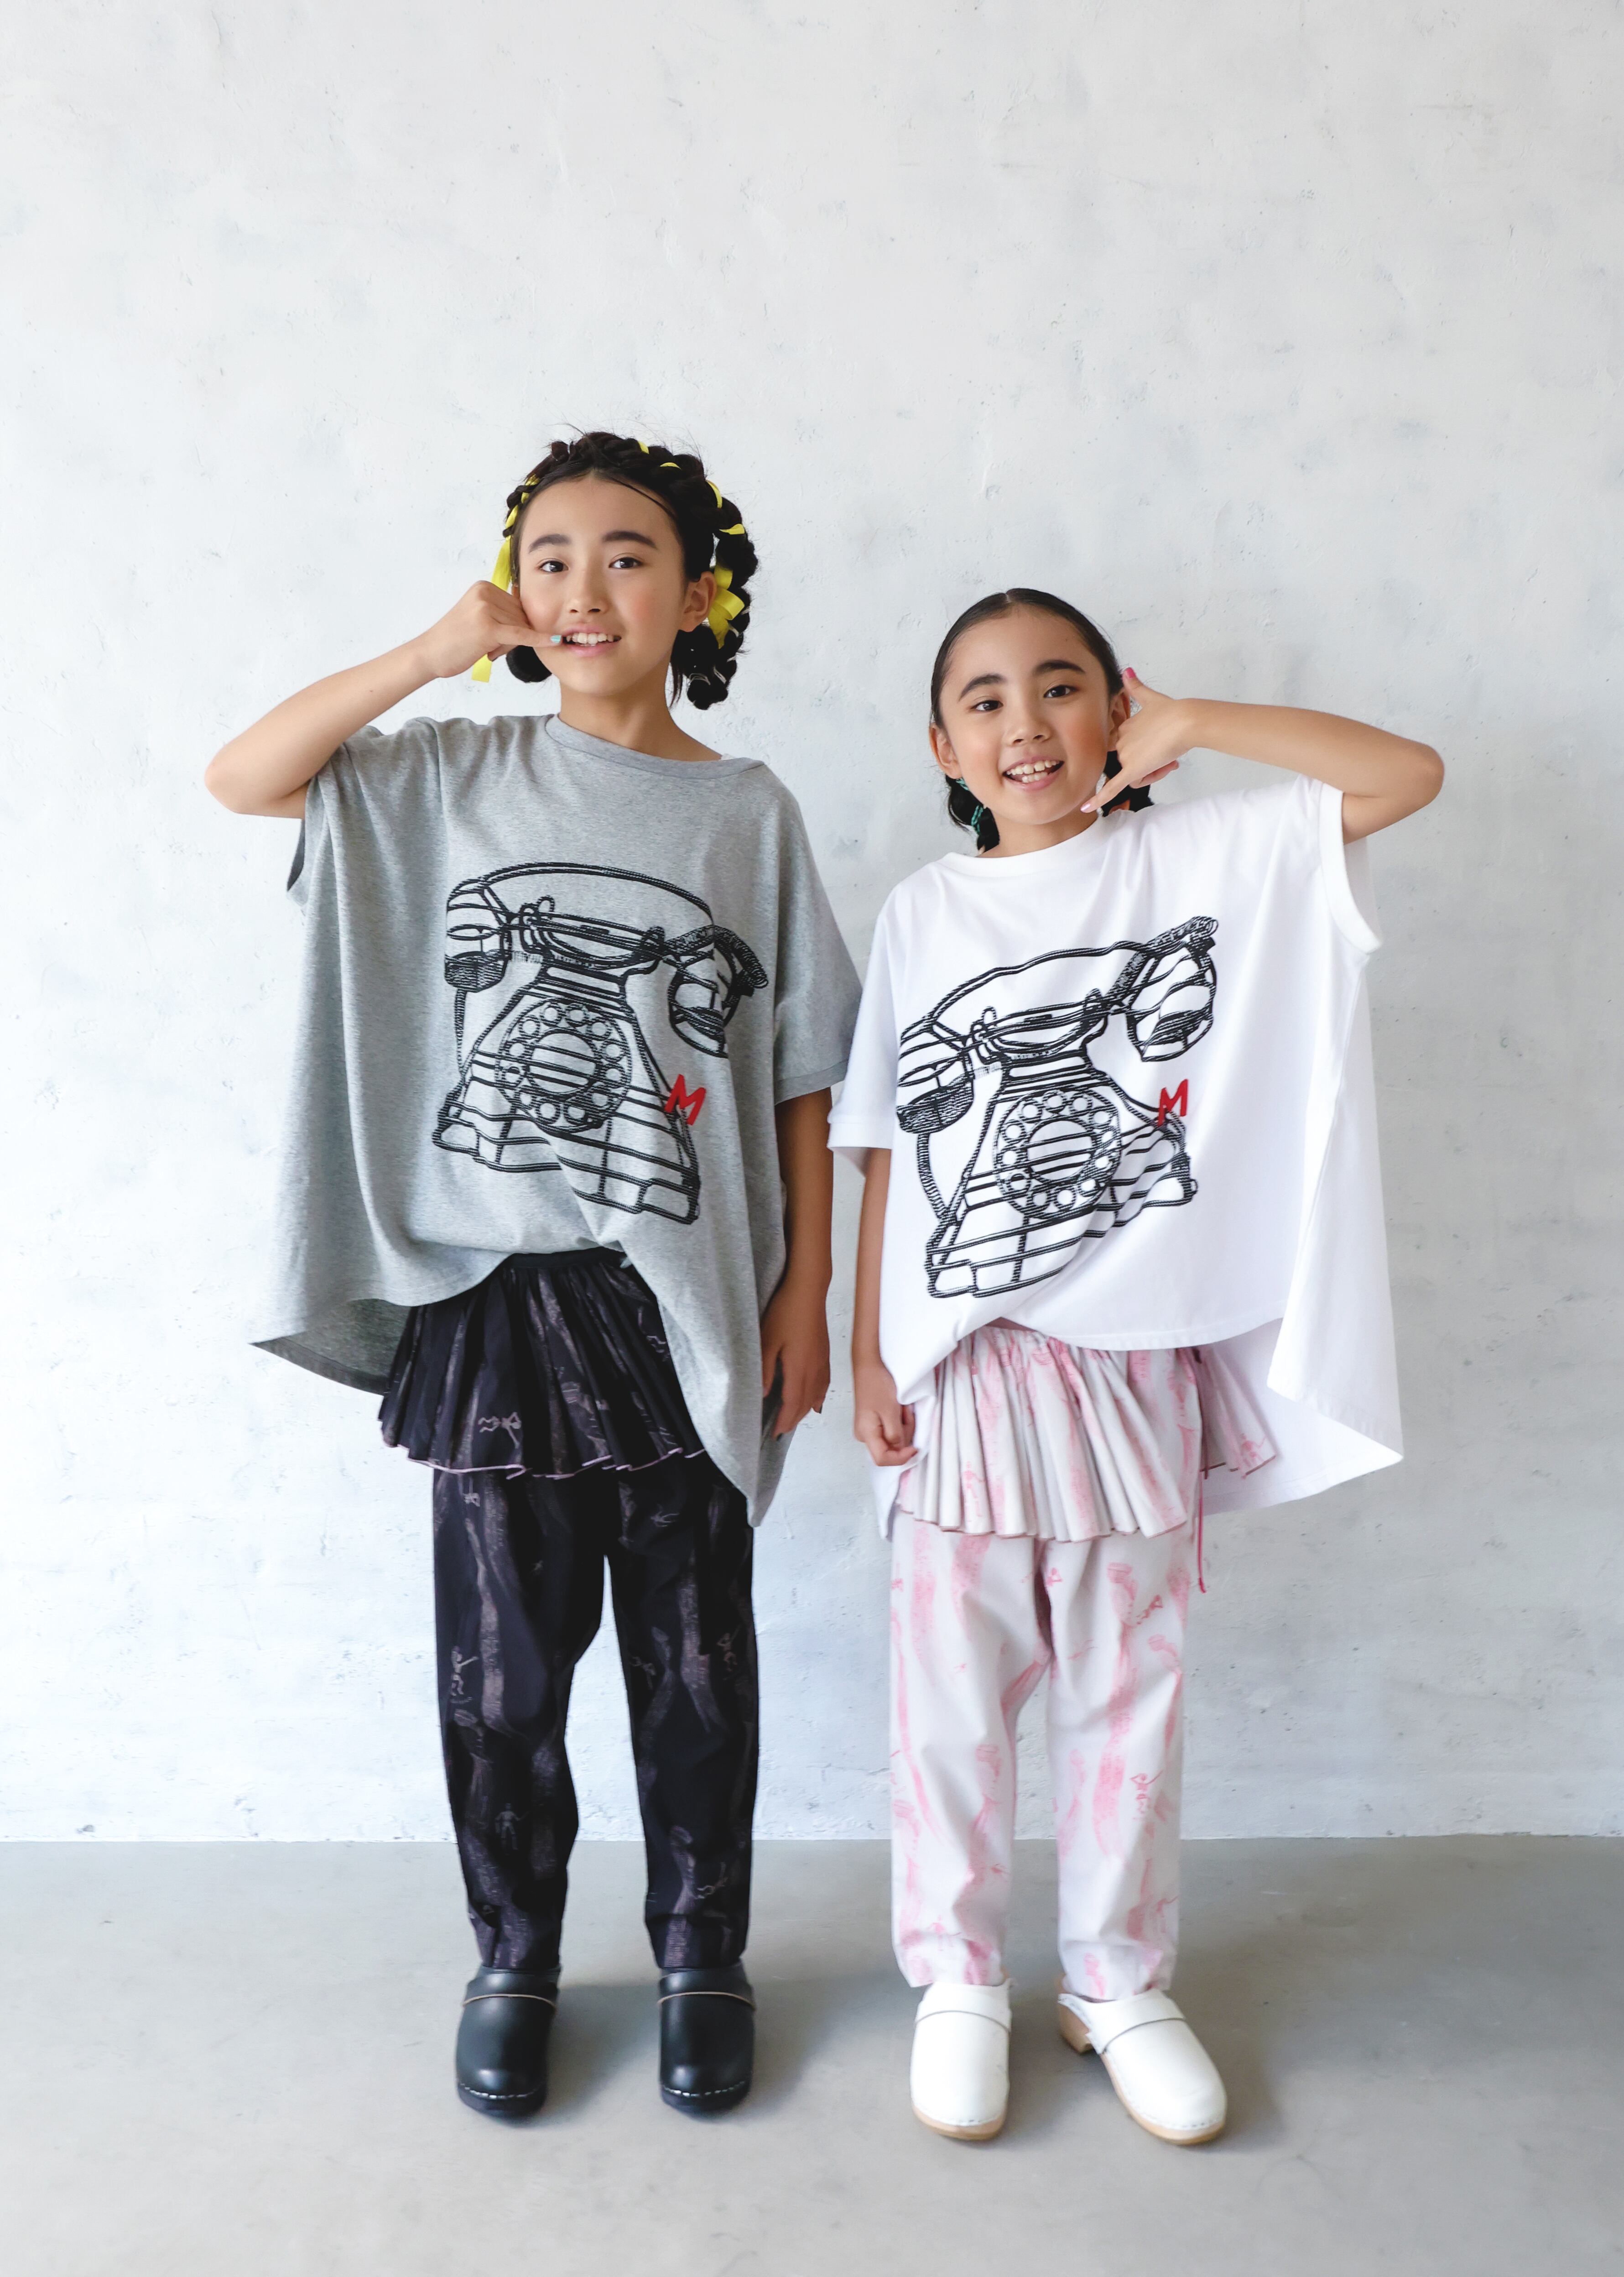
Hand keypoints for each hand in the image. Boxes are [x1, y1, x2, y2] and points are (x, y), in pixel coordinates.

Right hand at [414, 583, 559, 679]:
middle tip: (488, 647)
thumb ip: (503, 613)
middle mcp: (485, 592)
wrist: (430, 653)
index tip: (495, 638)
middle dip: (512, 637)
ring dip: (508, 646)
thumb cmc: (455, 640)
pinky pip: (521, 635)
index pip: (517, 605)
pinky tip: (554, 642)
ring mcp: (486, 608)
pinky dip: (538, 640)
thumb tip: (537, 620)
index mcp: (484, 586)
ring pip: (520, 627)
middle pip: (521, 615)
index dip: (513, 625)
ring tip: (485, 649)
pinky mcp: (488, 627)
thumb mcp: (479, 617)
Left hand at [760, 1275, 830, 1436]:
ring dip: (805, 1410)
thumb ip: (766, 1369)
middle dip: (793, 1419)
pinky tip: (816, 1402)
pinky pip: (824, 1383)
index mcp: (799, 1367)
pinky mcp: (824, 1353)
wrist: (808, 1290)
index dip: (784, 1420)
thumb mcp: (767, 1340)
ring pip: (816, 1394)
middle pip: (806, 1402)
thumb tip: (764, 1393)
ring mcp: (822, 1361)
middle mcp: (814, 1368)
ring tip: (794, 1419)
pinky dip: (819, 1396)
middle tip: (781, 1431)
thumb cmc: (784, 1312)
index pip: (792, 1402)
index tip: (775, 1433)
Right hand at [852, 1355, 915, 1467]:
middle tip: (908, 1415)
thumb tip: (900, 1449)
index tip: (915, 1447)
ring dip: (903, 1427)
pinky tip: (899, 1409)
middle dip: (904, 1435)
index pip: (882, 1459)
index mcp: (866, 1433)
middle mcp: (864, 1435)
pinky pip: (889, 1430)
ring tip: (903, 1409)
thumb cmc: (878, 1385)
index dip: (901, 1458)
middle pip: (889, 1449)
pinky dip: (898, 1422)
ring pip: (891, 1439)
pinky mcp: (872, 1422)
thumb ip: (896, 1435)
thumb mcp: (891, 1412)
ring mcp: (867, 1429)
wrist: (869, 1366)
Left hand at [1082, 670, 1196, 809]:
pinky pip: (1112, 788)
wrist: (1186, 721)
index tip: (1163, 749)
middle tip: (1170, 758)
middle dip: (1153, 766)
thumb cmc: (1174, 712)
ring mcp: (1126, 756)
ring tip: (1170, 763)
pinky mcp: (1132, 770)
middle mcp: (1122, 742)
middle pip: (1132, 765)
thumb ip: (1136, 687)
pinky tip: (1085, 808)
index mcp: (1125, 729)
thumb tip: (1126, 669)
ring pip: (1135, 778)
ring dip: (1154, 775)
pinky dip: (1098, 799)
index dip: (1145, 753)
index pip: (1128, 749)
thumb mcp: (1152, 698)